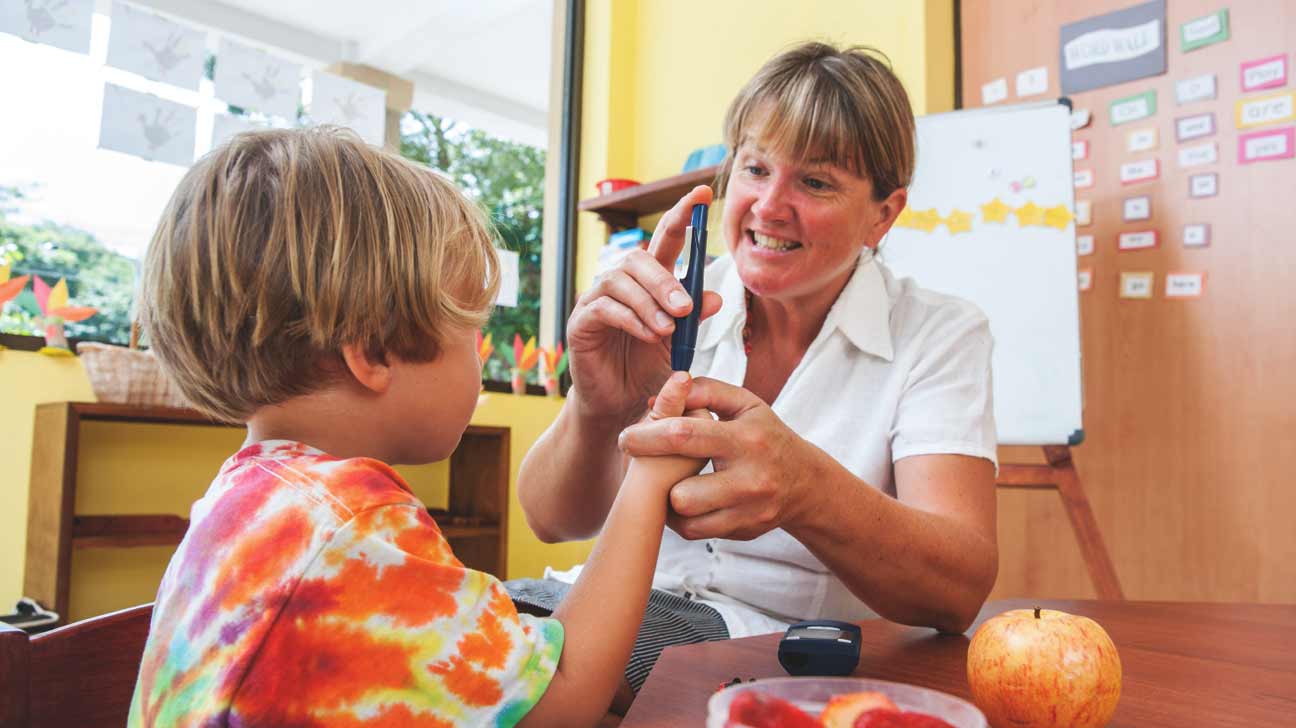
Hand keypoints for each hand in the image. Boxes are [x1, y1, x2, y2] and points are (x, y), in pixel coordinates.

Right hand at [566, 185, 722, 422]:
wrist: (620, 407)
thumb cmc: (648, 373)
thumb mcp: (679, 347)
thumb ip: (694, 322)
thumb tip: (715, 297)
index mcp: (649, 284)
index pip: (666, 241)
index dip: (681, 215)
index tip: (701, 194)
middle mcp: (621, 285)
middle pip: (638, 259)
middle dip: (665, 280)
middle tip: (686, 308)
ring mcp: (597, 301)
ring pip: (619, 280)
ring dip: (649, 302)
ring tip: (668, 329)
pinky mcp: (581, 323)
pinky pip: (604, 308)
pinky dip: (630, 319)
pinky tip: (648, 336)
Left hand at [618, 378, 821, 540]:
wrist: (805, 482)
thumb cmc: (764, 435)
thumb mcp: (744, 404)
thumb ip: (705, 391)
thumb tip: (662, 395)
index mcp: (746, 439)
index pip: (685, 436)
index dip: (647, 437)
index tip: (626, 438)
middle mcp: (749, 479)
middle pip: (679, 492)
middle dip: (656, 477)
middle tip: (644, 464)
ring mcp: (747, 511)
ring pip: (684, 516)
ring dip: (668, 499)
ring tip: (669, 481)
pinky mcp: (743, 531)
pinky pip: (693, 531)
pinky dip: (681, 517)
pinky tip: (684, 498)